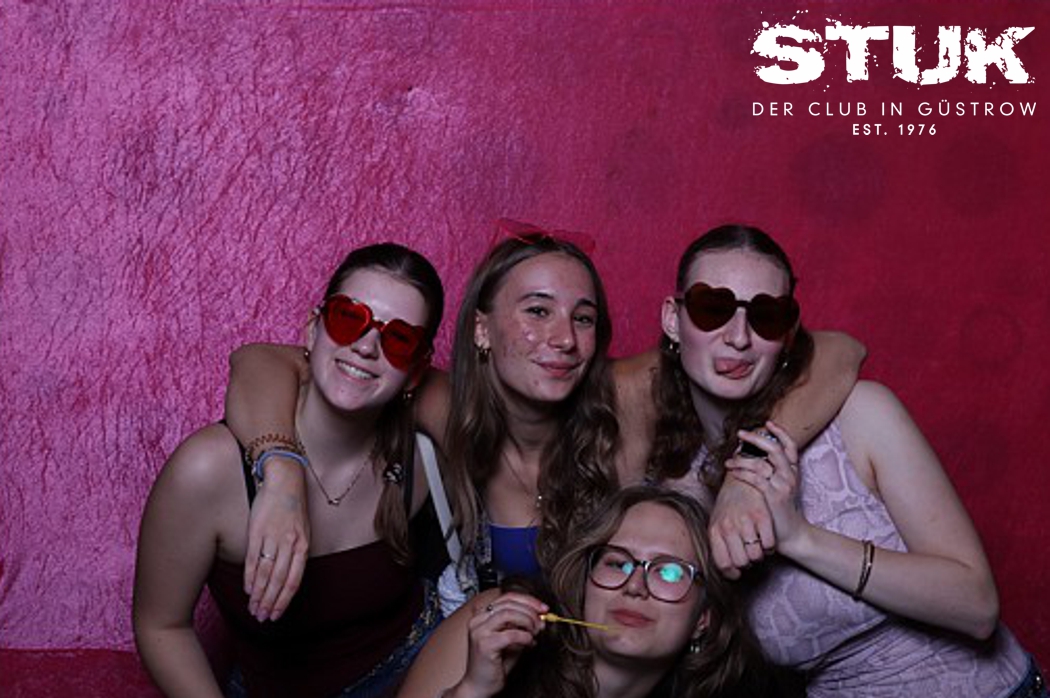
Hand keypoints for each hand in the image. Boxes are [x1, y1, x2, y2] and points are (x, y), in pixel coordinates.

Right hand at [244, 457, 309, 620]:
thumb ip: (296, 552)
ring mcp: (274, 537)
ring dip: (259, 595)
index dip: (285, 600)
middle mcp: (290, 543)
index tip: (277, 615)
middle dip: (270, 603)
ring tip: (253, 609)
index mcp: (303, 545)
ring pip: (266, 573)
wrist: (284, 479)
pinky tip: (247, 590)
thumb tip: (287, 577)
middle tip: (262, 618)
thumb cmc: (292, 507)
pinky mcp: (258, 530)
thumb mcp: (302, 530)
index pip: (294, 580)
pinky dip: (250, 577)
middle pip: (279, 581)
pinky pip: (254, 559)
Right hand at [453, 593, 547, 697]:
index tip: (543, 608)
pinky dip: (524, 636)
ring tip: (536, 632)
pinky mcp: (484, 645)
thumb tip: (540, 617)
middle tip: (542, 622)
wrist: (479, 687)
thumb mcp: (511, 640)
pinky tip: (530, 642)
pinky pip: (510, 634)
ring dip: (527, 621)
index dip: (528, 600)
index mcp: (482, 615)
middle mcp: (478, 620)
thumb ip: (521, 627)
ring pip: (508, 614)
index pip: (507, 597)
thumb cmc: (495, 665)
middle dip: (530, 611)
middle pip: (509, 603)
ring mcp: (479, 631)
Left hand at [709, 469, 775, 578]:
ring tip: (758, 547)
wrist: (740, 481)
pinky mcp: (761, 515)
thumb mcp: (717, 523)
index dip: (732, 572)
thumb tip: (728, 570)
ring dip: (759, 556)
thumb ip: (719, 544)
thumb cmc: (728, 506)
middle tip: (749, 556)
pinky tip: (767, 541)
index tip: (737, 572)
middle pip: (741, 562)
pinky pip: (769, 544)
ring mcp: (744, 520)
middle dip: (747, 564)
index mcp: (715, 530)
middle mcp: (728, 526)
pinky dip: (770, 547)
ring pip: (756, 555)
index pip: (722, 563)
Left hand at [725, 421, 803, 549]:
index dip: (780, 433)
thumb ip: (775, 472)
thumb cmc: (782, 510)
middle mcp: (790, 475)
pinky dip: (742, 473)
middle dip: (756, 439)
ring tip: (729, 460)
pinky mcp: (774, 496)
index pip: (790, 446)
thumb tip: (757, 457)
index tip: (767, 423)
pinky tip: (732, 471)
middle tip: (740, 434)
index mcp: (793, 471)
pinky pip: (755, 479)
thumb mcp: (783, 488)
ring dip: (741, 459)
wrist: (792, 534)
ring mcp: (783, 485)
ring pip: (761, 463)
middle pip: (774, 449)